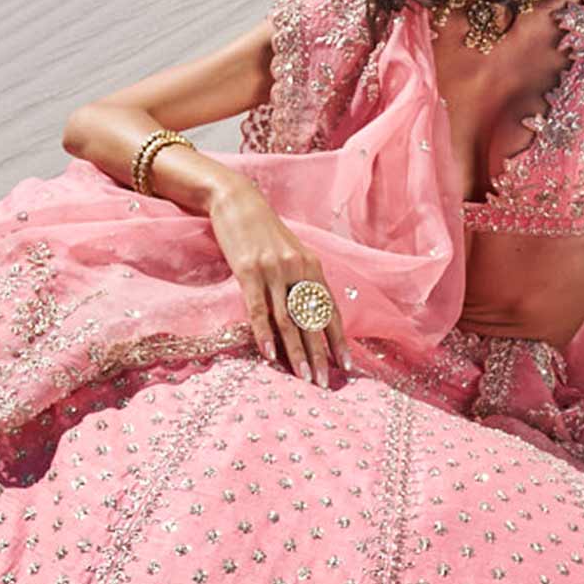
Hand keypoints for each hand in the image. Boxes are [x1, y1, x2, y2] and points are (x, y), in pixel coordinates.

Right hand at [205, 176, 353, 386]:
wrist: (237, 201)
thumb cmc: (264, 232)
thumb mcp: (291, 252)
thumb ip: (302, 280)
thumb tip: (311, 314)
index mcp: (312, 266)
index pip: (329, 311)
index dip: (338, 340)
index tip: (347, 367)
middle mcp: (297, 269)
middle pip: (312, 320)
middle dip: (320, 354)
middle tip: (324, 383)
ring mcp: (273, 270)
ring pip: (288, 320)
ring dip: (296, 353)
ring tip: (303, 378)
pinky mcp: (249, 272)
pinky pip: (258, 309)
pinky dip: (264, 334)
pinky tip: (270, 355)